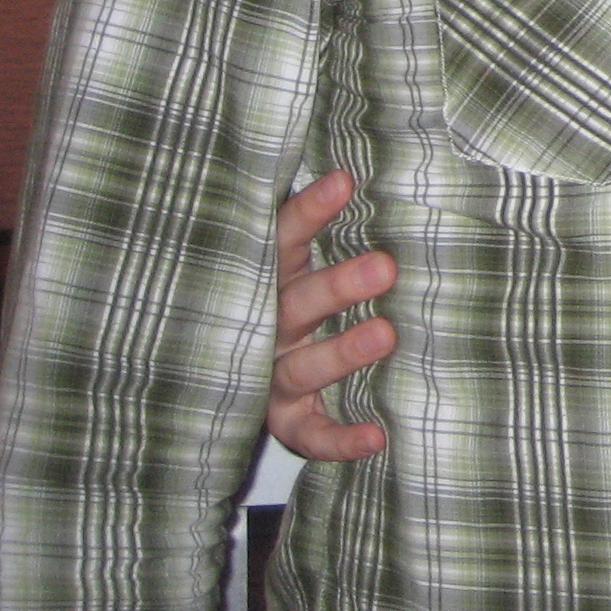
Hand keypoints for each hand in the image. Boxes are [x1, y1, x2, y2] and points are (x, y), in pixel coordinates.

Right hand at [269, 168, 399, 461]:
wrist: (224, 378)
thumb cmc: (288, 297)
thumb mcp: (297, 258)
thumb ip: (323, 224)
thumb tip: (368, 171)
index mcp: (268, 279)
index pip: (282, 239)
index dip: (309, 212)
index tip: (344, 183)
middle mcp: (264, 327)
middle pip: (296, 304)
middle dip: (338, 286)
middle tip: (384, 267)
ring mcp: (268, 376)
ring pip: (301, 367)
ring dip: (341, 353)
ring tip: (385, 335)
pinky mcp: (282, 421)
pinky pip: (310, 432)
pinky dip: (340, 439)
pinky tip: (376, 436)